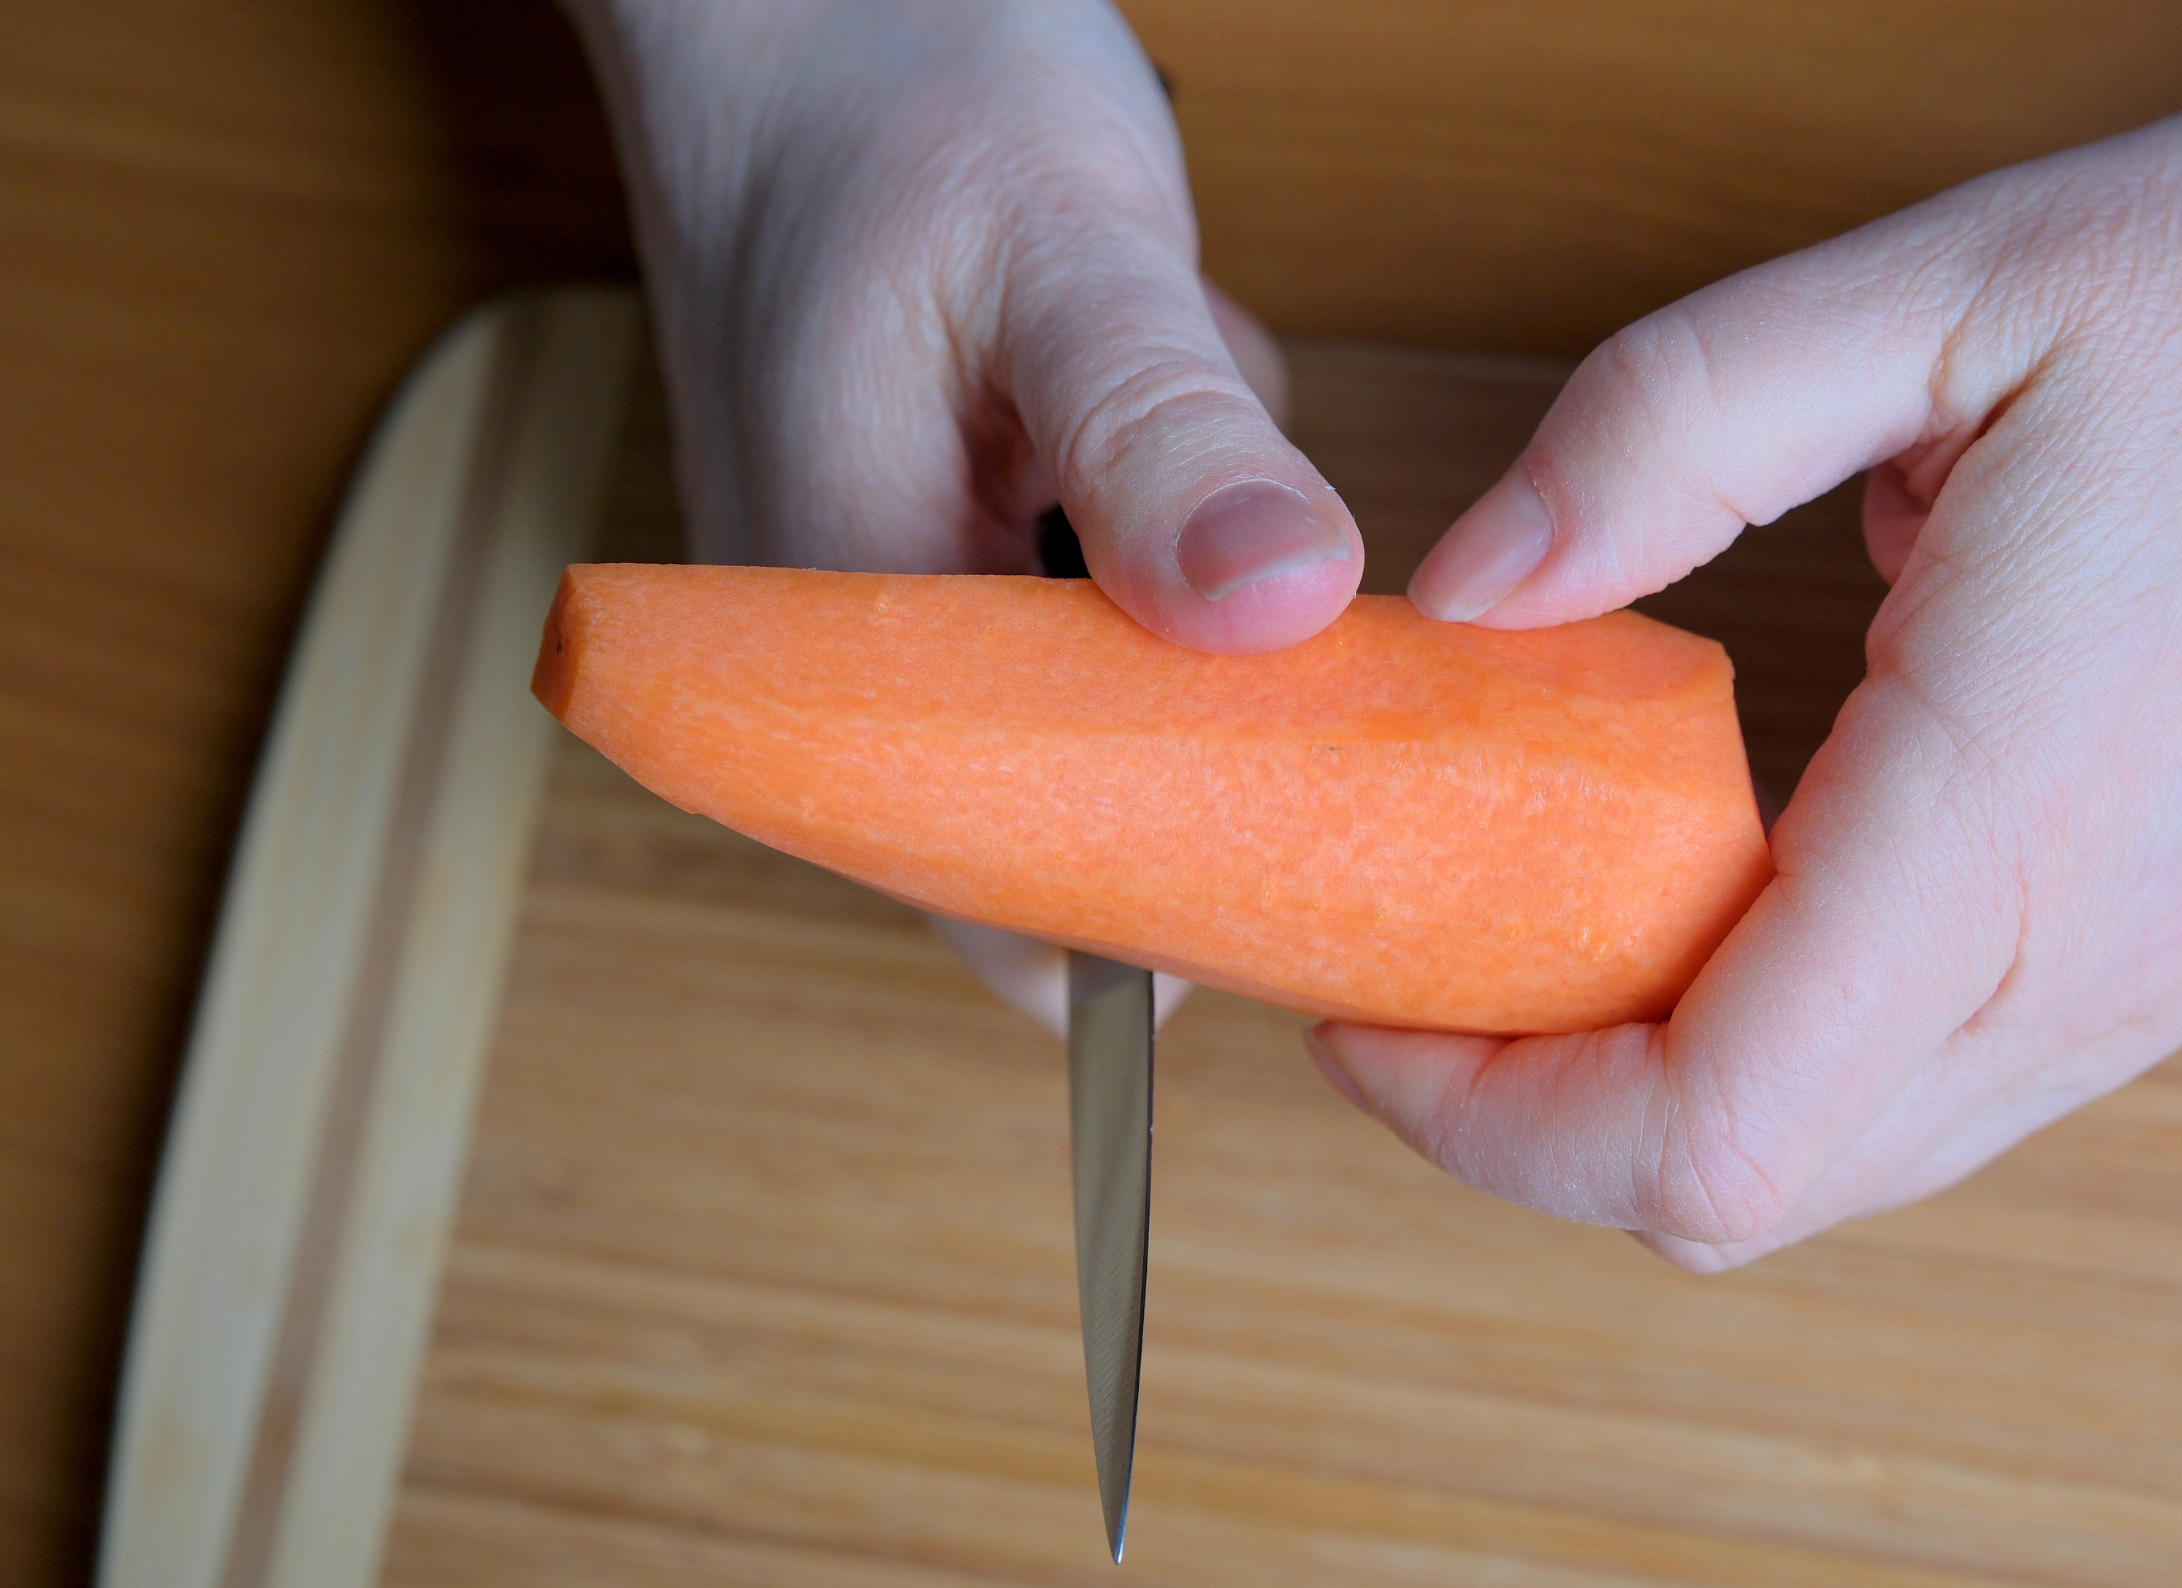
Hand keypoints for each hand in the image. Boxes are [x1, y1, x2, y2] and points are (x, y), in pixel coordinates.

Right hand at [564, 0, 1351, 1031]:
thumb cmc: (884, 96)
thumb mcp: (1055, 256)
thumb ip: (1160, 440)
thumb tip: (1284, 607)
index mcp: (838, 643)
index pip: (1014, 913)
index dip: (1181, 915)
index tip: (1342, 848)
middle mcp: (846, 663)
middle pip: (1065, 832)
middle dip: (1216, 748)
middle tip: (1320, 636)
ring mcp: (894, 606)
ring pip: (1096, 720)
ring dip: (1194, 635)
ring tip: (1192, 465)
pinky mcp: (945, 545)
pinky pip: (1093, 618)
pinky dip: (1165, 551)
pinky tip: (1157, 426)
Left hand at [1312, 103, 2181, 1267]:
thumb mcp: (1933, 290)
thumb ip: (1662, 435)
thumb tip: (1467, 590)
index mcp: (2001, 813)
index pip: (1707, 1128)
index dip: (1488, 1121)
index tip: (1367, 1012)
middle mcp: (2077, 956)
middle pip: (1738, 1195)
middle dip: (1523, 1124)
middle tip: (1410, 974)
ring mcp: (2131, 984)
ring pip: (1823, 1173)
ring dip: (1632, 1099)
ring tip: (1519, 946)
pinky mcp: (2150, 963)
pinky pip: (1908, 1099)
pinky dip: (1753, 1059)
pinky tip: (1684, 919)